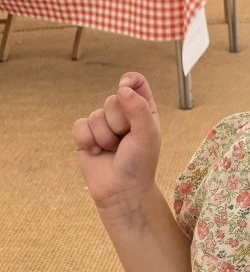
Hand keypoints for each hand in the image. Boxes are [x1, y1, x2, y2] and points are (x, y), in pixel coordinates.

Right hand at [72, 72, 161, 212]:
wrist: (121, 191)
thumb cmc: (139, 162)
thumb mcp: (147, 133)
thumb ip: (138, 108)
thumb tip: (122, 88)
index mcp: (142, 109)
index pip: (135, 83)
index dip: (130, 80)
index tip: (124, 85)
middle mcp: (123, 114)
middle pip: (113, 100)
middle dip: (118, 123)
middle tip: (125, 141)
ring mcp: (103, 125)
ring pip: (96, 115)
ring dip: (104, 136)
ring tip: (112, 150)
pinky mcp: (85, 137)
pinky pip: (80, 126)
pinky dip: (88, 140)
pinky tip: (97, 152)